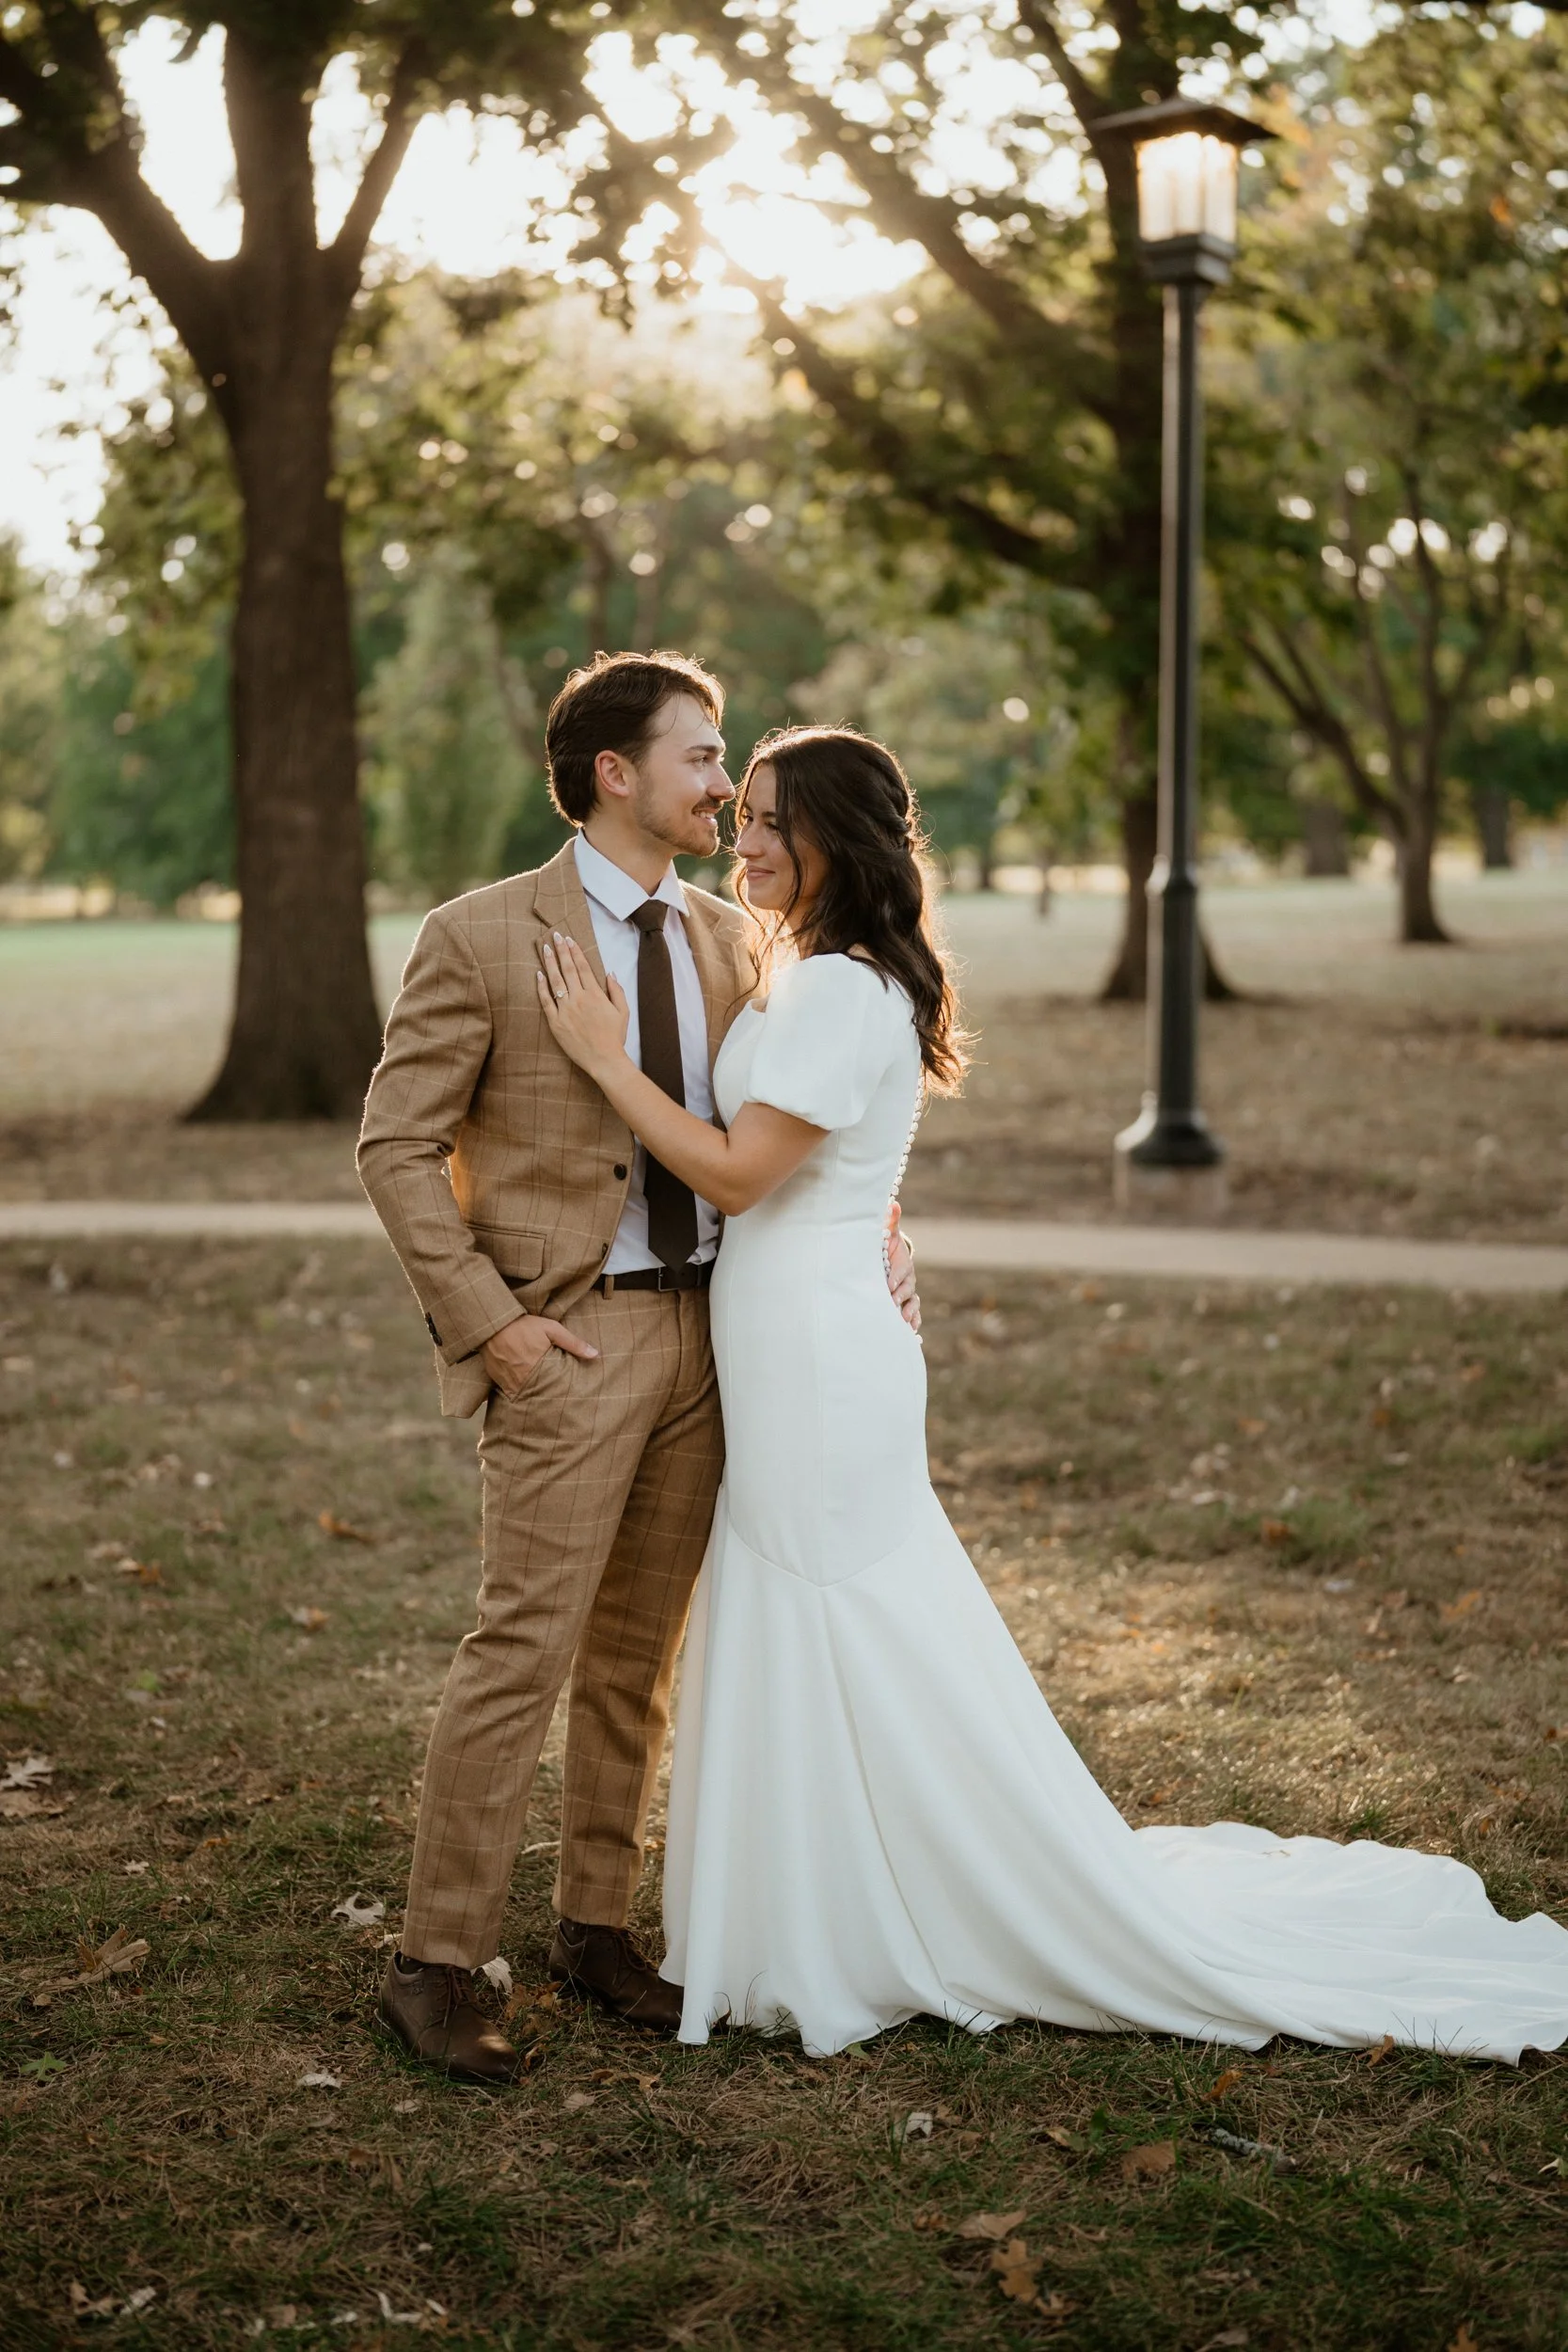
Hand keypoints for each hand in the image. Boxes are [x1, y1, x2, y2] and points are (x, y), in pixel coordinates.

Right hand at [482, 1311, 598, 1400]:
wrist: (493, 1323)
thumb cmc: (524, 1325)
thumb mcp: (552, 1329)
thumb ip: (573, 1343)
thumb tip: (595, 1355)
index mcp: (539, 1368)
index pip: (554, 1388)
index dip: (562, 1392)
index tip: (568, 1395)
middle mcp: (523, 1379)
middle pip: (539, 1396)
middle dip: (547, 1398)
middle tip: (556, 1402)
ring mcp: (509, 1381)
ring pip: (524, 1397)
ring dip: (532, 1397)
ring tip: (541, 1398)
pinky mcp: (498, 1380)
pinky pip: (509, 1394)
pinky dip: (517, 1393)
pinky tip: (523, 1391)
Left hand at [537, 932, 629, 1078]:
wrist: (604, 1060)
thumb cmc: (615, 1037)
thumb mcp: (623, 1012)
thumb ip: (616, 991)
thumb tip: (610, 973)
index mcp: (595, 995)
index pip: (583, 967)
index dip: (575, 951)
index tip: (569, 939)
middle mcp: (579, 999)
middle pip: (568, 969)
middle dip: (561, 951)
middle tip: (555, 936)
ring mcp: (566, 1010)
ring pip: (555, 981)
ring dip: (550, 963)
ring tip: (545, 949)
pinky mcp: (556, 1022)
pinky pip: (546, 1001)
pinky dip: (541, 987)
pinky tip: (538, 975)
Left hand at [886, 1202, 920, 1332]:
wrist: (888, 1259)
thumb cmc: (885, 1246)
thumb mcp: (887, 1234)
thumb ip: (890, 1222)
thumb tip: (893, 1203)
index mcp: (903, 1264)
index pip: (901, 1272)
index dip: (896, 1279)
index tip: (888, 1286)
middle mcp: (908, 1280)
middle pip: (908, 1290)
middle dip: (901, 1298)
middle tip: (893, 1305)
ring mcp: (908, 1293)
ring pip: (913, 1303)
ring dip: (910, 1312)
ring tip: (904, 1321)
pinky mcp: (906, 1304)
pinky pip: (913, 1314)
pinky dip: (914, 1322)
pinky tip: (910, 1332)